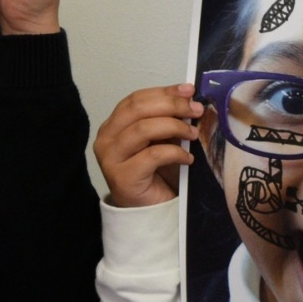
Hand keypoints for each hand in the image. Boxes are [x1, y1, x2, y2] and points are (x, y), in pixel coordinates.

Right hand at [94, 84, 203, 208]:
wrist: (149, 211)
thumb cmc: (156, 173)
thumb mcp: (162, 139)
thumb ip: (168, 119)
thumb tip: (190, 98)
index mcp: (113, 125)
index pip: (136, 99)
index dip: (163, 91)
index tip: (189, 90)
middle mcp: (106, 138)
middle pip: (138, 110)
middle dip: (171, 105)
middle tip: (196, 110)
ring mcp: (111, 158)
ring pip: (143, 129)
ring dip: (174, 127)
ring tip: (193, 134)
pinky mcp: (123, 177)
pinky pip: (152, 155)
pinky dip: (174, 153)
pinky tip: (188, 158)